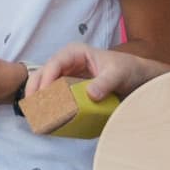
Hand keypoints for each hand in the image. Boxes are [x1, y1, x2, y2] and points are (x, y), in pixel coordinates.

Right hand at [27, 43, 161, 105]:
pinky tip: (48, 116)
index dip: (46, 79)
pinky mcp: (70, 88)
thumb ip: (105, 83)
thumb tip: (90, 95)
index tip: (43, 95)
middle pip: (43, 74)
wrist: (137, 77)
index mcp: (74, 53)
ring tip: (35, 114)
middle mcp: (66, 63)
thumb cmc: (127, 69)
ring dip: (39, 99)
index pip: (54, 64)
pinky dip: (50, 105)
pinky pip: (55, 95)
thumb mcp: (117, 74)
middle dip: (35, 89)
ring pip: (45, 85)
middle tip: (32, 107)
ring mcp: (67, 75)